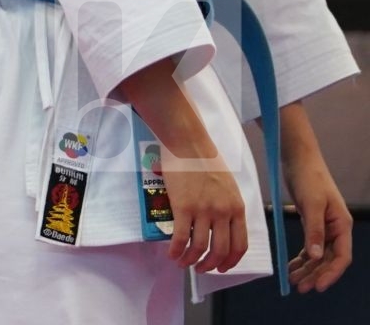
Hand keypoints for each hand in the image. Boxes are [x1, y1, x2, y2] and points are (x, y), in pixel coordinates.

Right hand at [118, 59, 245, 274]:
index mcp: (237, 208)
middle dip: (210, 265)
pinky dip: (176, 251)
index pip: (240, 245)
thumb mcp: (227, 186)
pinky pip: (181, 238)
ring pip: (200, 247)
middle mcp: (223, 212)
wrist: (188, 143)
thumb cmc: (205, 160)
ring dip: (191, 260)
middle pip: (221, 250)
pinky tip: (172, 254)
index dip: (231, 261)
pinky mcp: (183, 207)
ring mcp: (203, 211)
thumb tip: (217, 224)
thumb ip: (226, 206)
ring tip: (183, 263)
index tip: (222, 267)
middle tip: (200, 269)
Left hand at [283, 106, 352, 292]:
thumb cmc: (309, 177)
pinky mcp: (312, 221)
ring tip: (293, 281)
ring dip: (307, 268)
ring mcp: (325, 226)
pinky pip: (310, 245)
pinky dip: (301, 257)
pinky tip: (291, 266)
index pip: (341, 257)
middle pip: (329, 259)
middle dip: (315, 274)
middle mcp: (337, 228)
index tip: (317, 286)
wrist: (298, 157)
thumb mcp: (311, 205)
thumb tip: (315, 257)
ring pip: (318, 255)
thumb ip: (314, 231)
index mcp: (342, 225)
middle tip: (299, 288)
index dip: (330, 274)